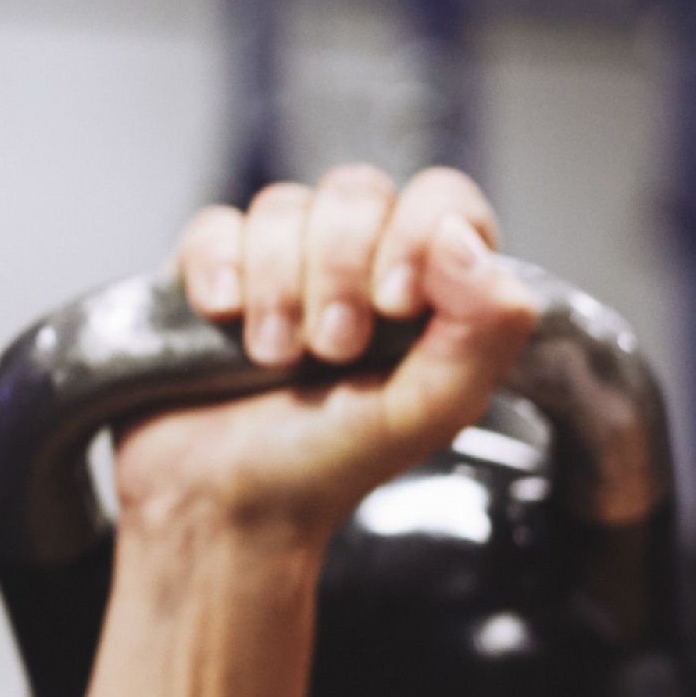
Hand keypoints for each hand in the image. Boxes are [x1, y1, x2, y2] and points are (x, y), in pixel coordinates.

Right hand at [109, 164, 541, 546]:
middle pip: (358, 192)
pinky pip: (216, 223)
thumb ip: (479, 332)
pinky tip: (222, 316)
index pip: (444, 200)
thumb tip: (464, 238)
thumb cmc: (331, 465)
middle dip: (340, 270)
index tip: (397, 304)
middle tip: (333, 349)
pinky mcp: (216, 269)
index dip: (420, 232)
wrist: (226, 504)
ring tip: (275, 358)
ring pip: (285, 204)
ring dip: (279, 284)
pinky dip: (219, 266)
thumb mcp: (427, 412)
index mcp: (429, 291)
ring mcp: (285, 261)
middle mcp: (360, 264)